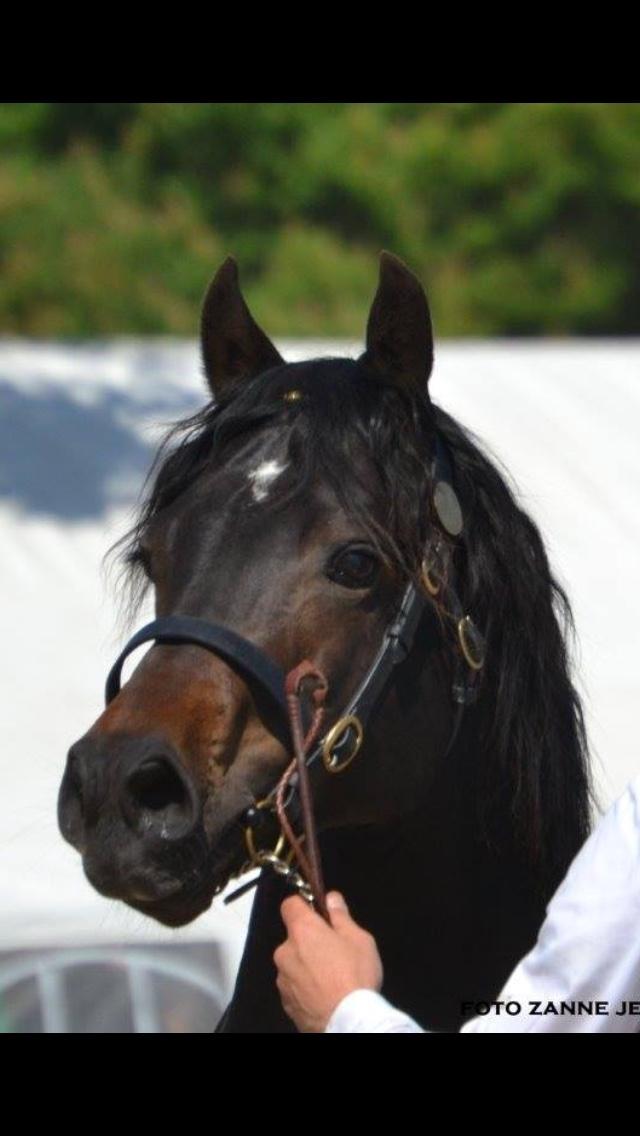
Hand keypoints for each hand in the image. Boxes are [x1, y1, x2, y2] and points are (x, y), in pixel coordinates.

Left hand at [273, 890, 382, 1031]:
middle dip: (309, 942)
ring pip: (293, 963)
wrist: (348, 1022)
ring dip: (306, 966)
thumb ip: (341, 916)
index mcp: (302, 931)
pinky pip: (294, 986)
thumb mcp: (359, 939)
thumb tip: (331, 898)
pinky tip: (324, 994)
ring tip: (331, 978)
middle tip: (334, 953)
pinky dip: (305, 987)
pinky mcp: (286, 1003)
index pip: (290, 905)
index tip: (318, 913)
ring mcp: (283, 979)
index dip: (303, 905)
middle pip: (293, 938)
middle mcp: (285, 952)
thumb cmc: (355, 977)